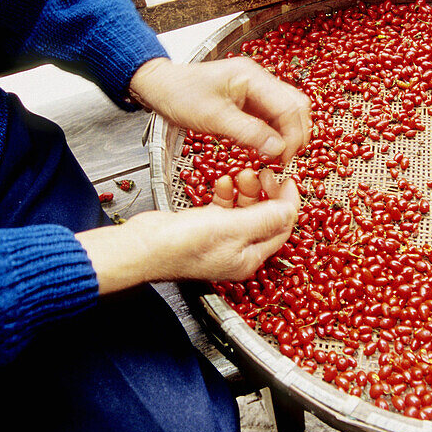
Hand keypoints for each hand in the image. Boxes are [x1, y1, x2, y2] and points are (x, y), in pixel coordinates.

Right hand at [76, 170, 299, 292]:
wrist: (142, 246)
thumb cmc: (181, 245)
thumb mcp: (232, 227)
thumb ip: (264, 218)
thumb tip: (290, 210)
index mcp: (249, 258)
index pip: (281, 229)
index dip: (288, 204)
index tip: (288, 181)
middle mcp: (238, 251)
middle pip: (264, 218)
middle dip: (266, 193)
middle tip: (263, 173)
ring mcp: (221, 240)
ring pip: (244, 210)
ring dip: (245, 190)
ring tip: (241, 173)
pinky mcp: (204, 227)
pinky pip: (225, 208)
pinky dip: (226, 194)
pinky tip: (222, 181)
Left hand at [129, 56, 311, 161]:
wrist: (162, 86)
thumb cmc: (181, 96)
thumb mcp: (214, 118)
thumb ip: (249, 133)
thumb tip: (279, 149)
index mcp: (253, 77)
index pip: (289, 106)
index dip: (293, 135)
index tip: (284, 158)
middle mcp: (260, 80)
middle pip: (296, 105)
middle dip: (296, 134)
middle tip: (285, 159)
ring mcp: (256, 89)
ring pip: (287, 111)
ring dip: (287, 134)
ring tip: (277, 156)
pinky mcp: (250, 100)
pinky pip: (272, 116)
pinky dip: (275, 133)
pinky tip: (267, 148)